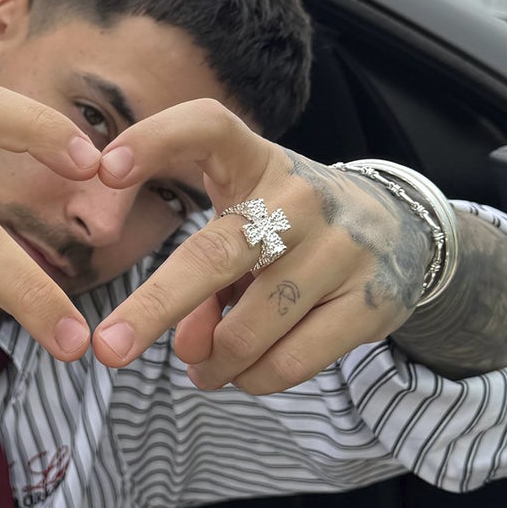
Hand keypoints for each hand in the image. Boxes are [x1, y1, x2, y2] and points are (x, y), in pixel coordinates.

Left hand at [88, 100, 431, 393]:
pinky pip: (288, 364)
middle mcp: (298, 199)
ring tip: (206, 368)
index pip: (207, 127)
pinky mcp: (369, 302)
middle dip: (152, 308)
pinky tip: (247, 373)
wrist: (402, 231)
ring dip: (212, 364)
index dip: (155, 141)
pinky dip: (253, 380)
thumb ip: (201, 279)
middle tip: (108, 350)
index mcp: (258, 162)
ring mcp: (340, 250)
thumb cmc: (292, 229)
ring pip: (247, 332)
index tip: (104, 169)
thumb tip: (188, 347)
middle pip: (213, 257)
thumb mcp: (243, 226)